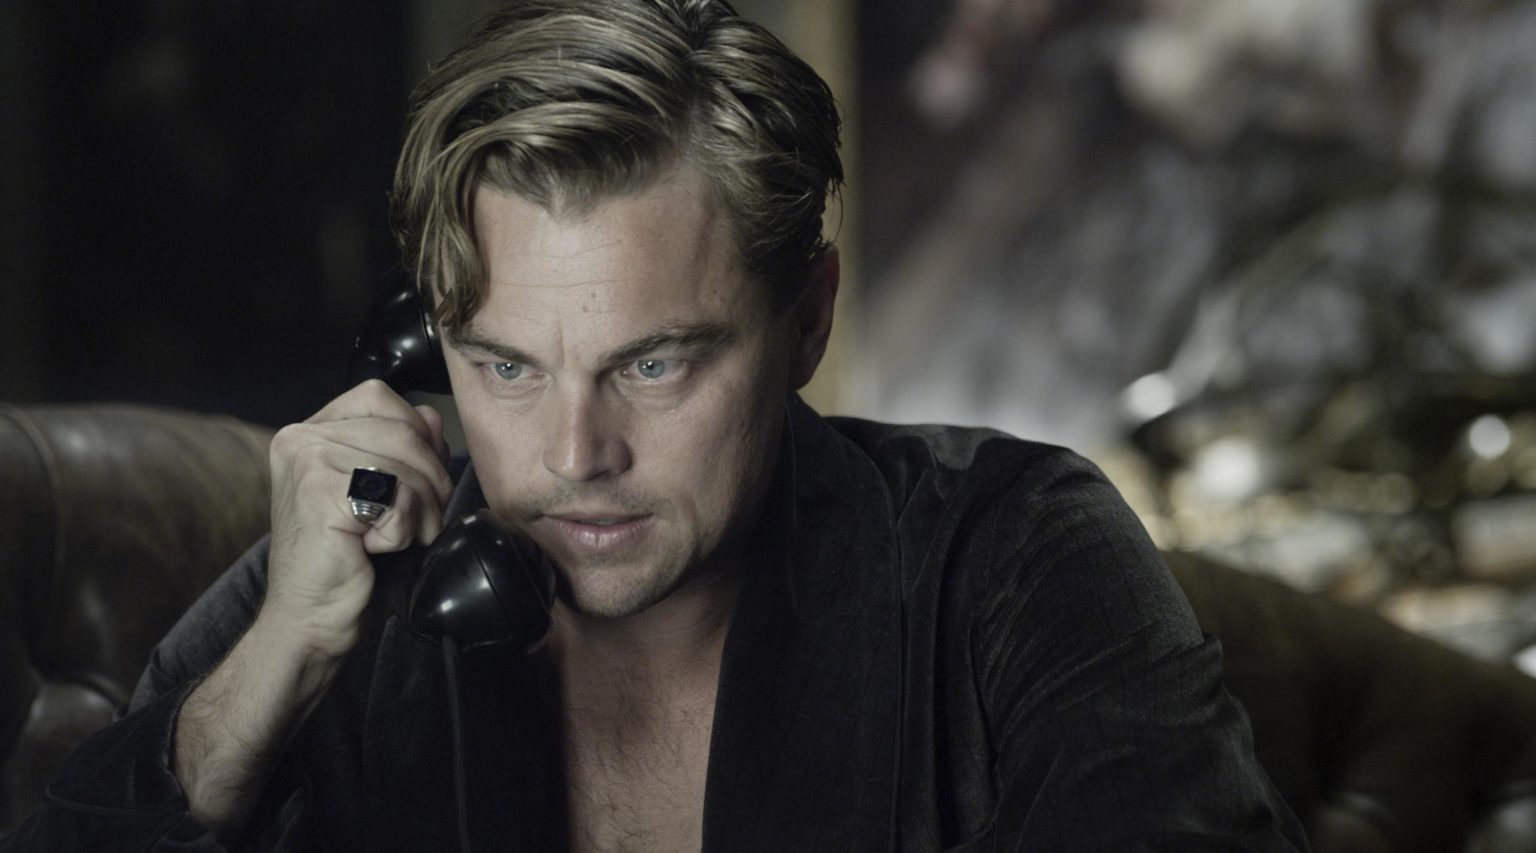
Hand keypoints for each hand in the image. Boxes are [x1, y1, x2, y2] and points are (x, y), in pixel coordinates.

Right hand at [261, 379, 452, 657]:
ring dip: (419, 514)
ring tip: (394, 540)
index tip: (410, 483)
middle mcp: (300, 439)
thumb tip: (434, 417)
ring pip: (407, 468)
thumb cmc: (342, 561)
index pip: (380, 397)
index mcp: (308, 431)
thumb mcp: (378, 494)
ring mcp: (307, 464)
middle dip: (428, 483)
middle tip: (414, 523)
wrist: (307, 619)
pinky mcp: (320, 496)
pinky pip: (398, 501)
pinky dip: (400, 534)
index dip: (414, 437)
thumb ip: (402, 449)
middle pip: (404, 431)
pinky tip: (372, 550)